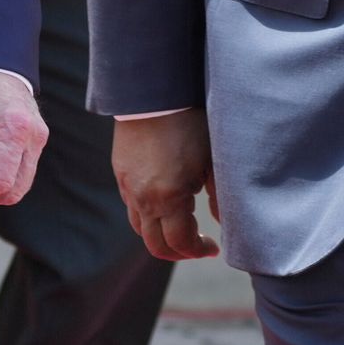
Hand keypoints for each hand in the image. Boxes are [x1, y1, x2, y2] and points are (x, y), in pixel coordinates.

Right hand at [112, 109, 220, 261]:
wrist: (156, 92)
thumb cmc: (191, 124)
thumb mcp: (213, 162)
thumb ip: (220, 199)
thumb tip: (223, 223)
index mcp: (168, 198)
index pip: (180, 243)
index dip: (199, 251)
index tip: (213, 247)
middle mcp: (143, 198)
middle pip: (156, 245)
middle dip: (179, 252)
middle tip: (197, 245)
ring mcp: (127, 186)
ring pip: (139, 228)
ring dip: (160, 235)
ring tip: (181, 226)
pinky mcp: (120, 172)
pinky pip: (131, 206)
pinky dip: (148, 214)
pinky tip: (164, 202)